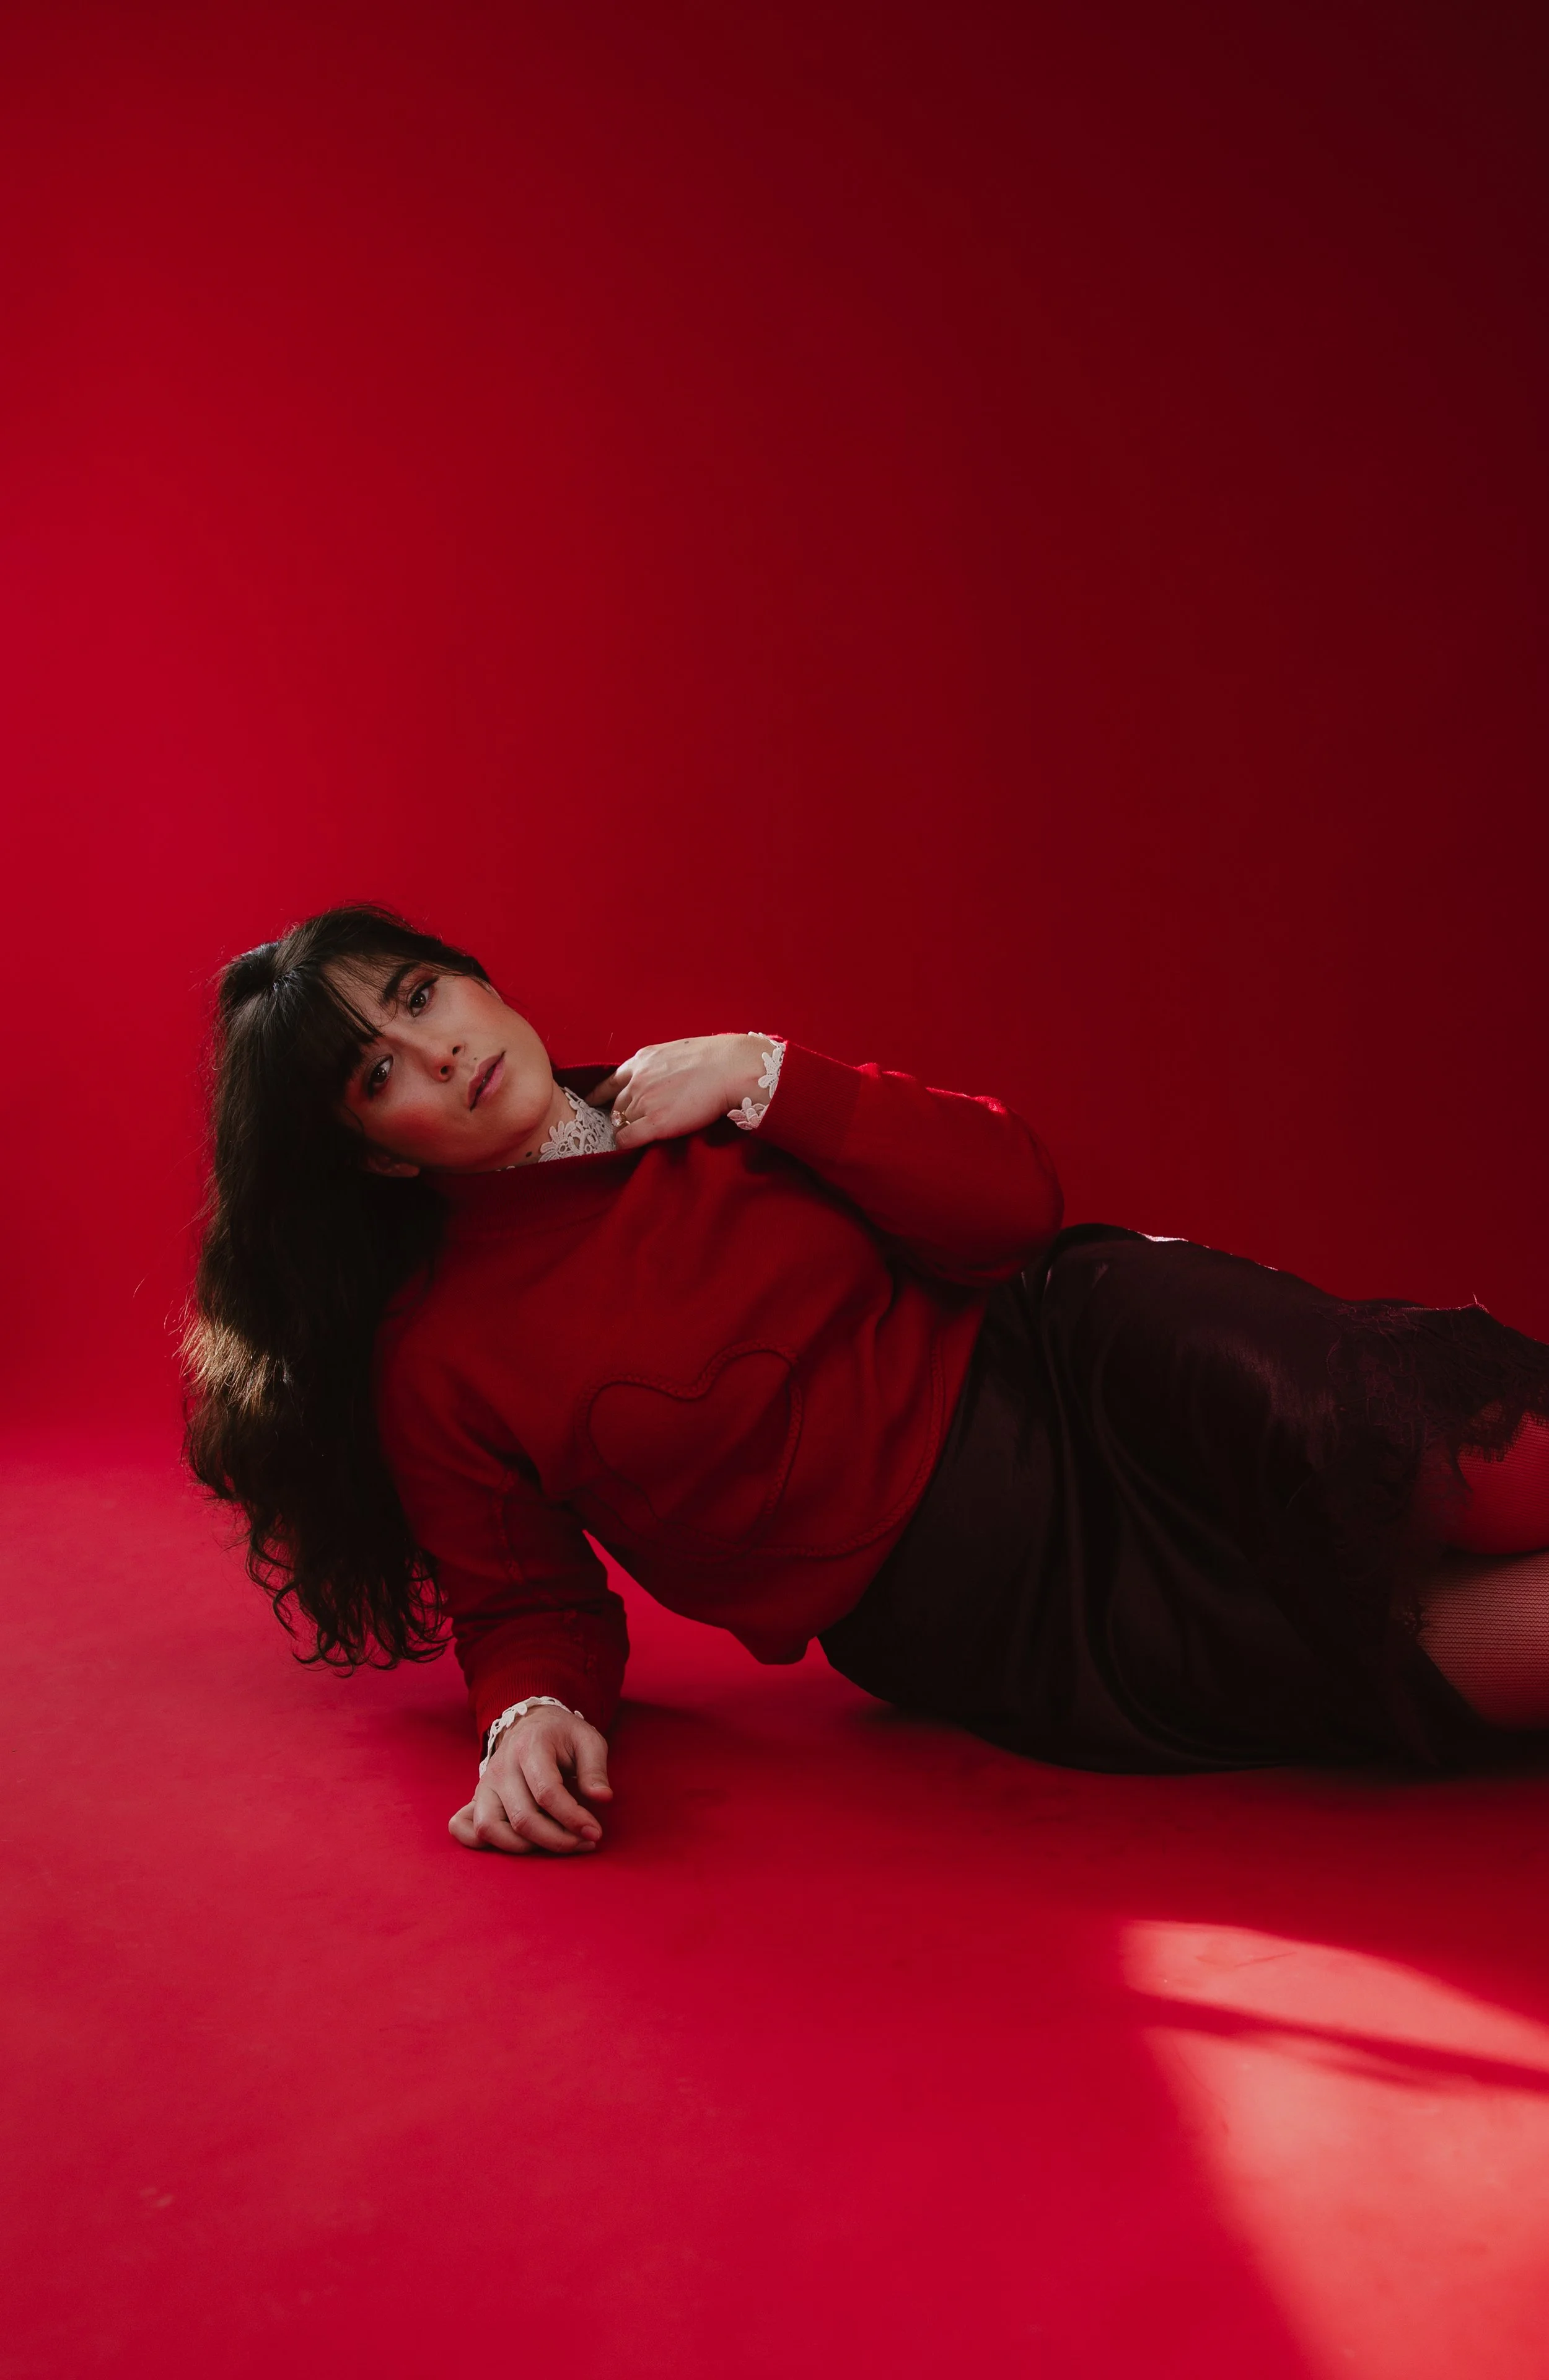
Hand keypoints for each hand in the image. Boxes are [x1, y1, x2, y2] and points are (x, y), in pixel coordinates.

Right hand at [448, 1705, 612, 1855]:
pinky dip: (482, 1844)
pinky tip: (515, 1845)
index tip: (595, 1833)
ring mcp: (485, 1784)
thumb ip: (595, 1769)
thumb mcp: (588, 1740)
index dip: (573, 1819)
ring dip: (524, 1848)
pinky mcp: (477, 1798)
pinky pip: (464, 1827)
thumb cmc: (562, 1736)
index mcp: (530, 1748)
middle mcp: (501, 1767)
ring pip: (491, 1828)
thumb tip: (602, 1799)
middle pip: (523, 1818)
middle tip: (584, 1843)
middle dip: (558, 1840)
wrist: (530, 1724)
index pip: (547, 1793)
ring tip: (554, 1844)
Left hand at [588, 1035, 770, 1148]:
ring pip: (621, 1121)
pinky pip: (627, 1138)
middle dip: (619, 1115)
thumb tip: (662, 1077)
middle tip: (623, 1125)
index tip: (594, 1103)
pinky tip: (628, 1146)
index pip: (611, 1082)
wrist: (730, 1069)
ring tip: (630, 1137)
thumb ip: (661, 1065)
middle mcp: (637, 1081)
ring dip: (624, 1129)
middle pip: (616, 1105)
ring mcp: (644, 1102)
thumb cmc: (715, 1059)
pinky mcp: (655, 1123)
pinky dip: (624, 1143)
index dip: (602, 1096)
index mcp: (642, 1061)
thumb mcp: (677, 1052)